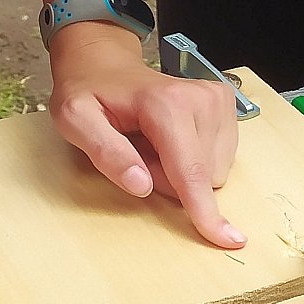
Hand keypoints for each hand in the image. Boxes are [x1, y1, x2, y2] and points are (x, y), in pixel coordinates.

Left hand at [48, 24, 243, 246]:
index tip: (228, 239)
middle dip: (170, 181)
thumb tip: (141, 185)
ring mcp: (217, 101)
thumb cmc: (88, 92)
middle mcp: (202, 99)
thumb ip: (106, 153)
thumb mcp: (75, 121)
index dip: (205, 211)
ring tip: (150, 144)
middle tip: (137, 154)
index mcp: (166, 104)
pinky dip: (192, 160)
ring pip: (213, 172)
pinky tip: (169, 141)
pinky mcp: (225, 106)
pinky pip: (218, 160)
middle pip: (201, 177)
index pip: (190, 170)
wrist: (105, 63)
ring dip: (180, 171)